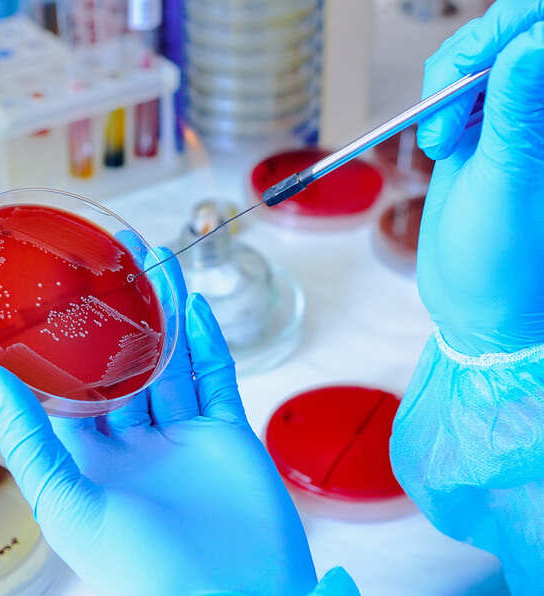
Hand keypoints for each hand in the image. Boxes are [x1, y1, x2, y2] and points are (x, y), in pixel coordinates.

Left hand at [0, 249, 316, 595]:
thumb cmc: (139, 570)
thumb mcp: (67, 504)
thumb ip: (29, 439)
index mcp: (90, 462)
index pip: (72, 389)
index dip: (65, 341)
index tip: (57, 291)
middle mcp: (136, 445)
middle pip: (125, 364)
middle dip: (121, 311)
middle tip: (115, 253)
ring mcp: (185, 439)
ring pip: (172, 362)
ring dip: (165, 312)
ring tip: (154, 258)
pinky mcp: (230, 438)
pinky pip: (217, 379)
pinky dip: (207, 342)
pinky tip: (193, 305)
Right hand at [416, 1, 543, 354]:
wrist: (477, 303)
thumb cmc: (503, 258)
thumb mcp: (507, 180)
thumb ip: (518, 107)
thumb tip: (532, 38)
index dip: (510, 31)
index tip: (472, 68)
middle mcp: (543, 109)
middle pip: (509, 35)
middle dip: (469, 61)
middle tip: (447, 117)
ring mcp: (518, 115)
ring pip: (480, 55)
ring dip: (447, 85)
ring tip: (441, 143)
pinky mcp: (487, 126)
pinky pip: (459, 83)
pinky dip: (438, 101)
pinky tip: (438, 142)